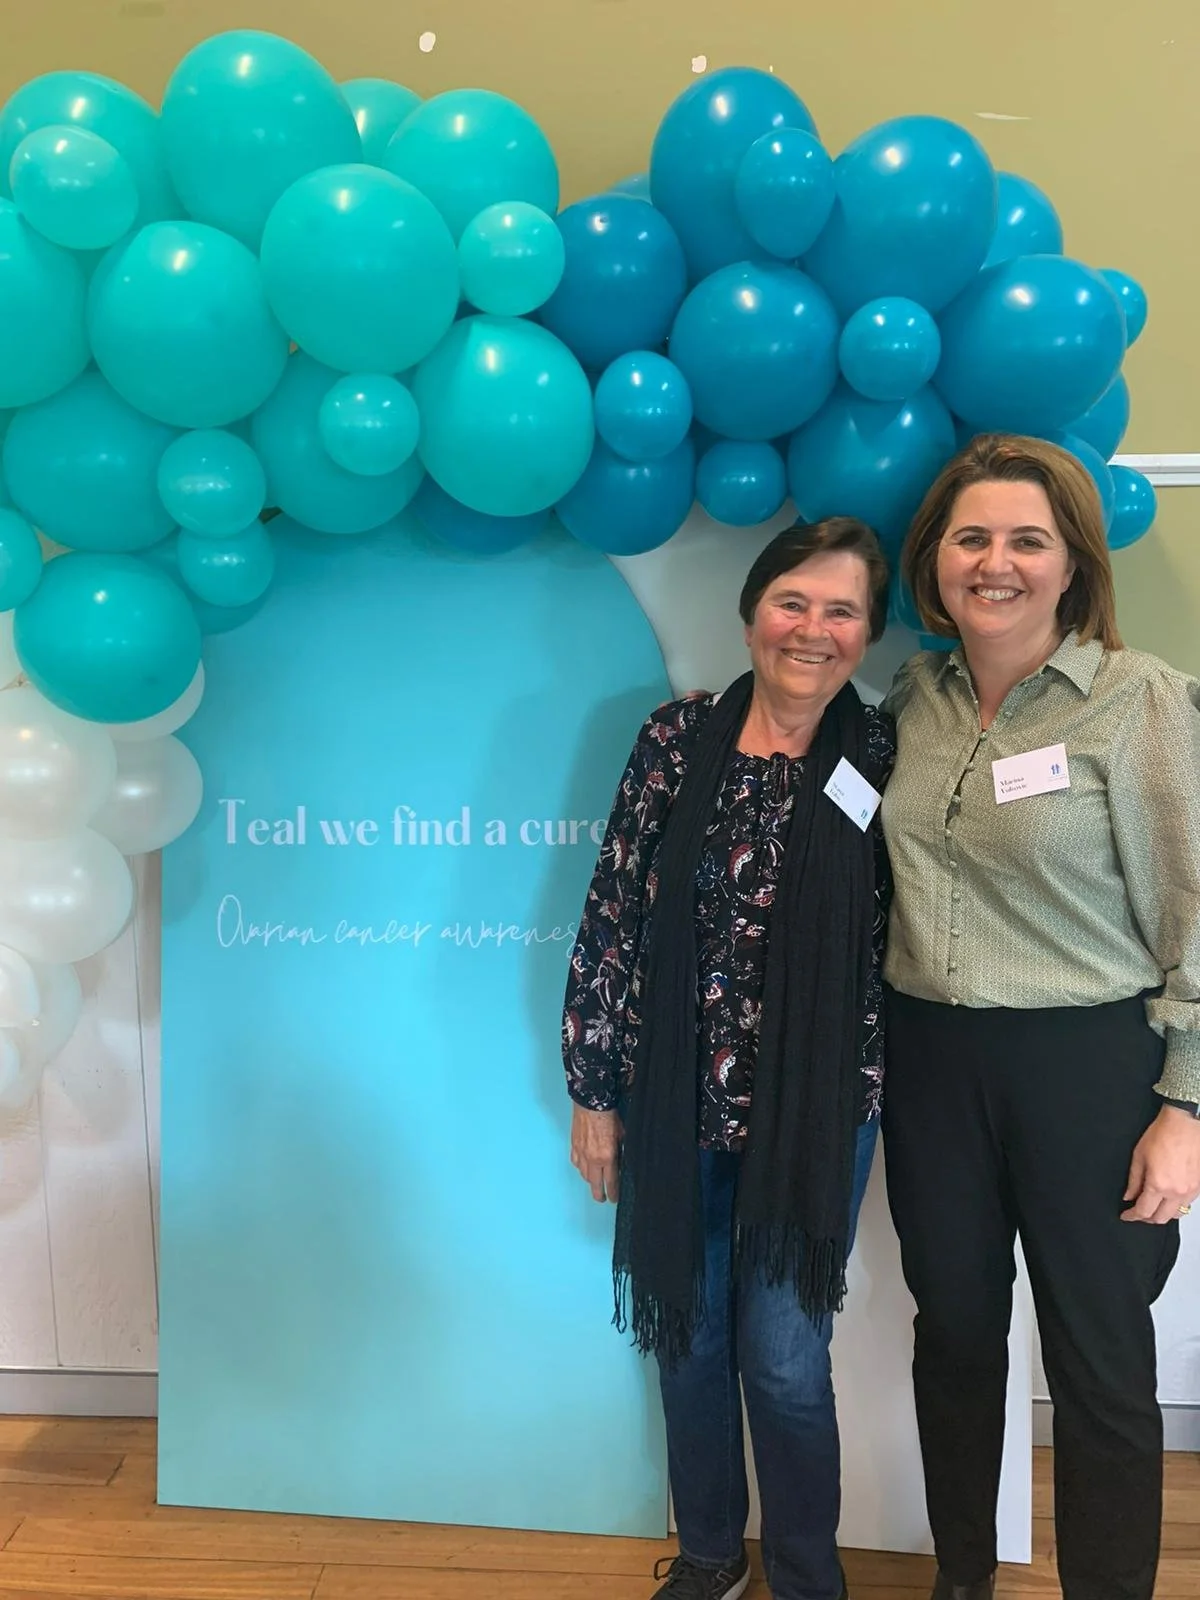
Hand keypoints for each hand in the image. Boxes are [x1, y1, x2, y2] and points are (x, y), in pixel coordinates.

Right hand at [570, 1104, 621, 1202]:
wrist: (590, 1103)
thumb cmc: (609, 1117)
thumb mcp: (622, 1136)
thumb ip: (621, 1152)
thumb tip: (621, 1163)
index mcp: (607, 1157)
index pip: (611, 1182)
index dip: (613, 1193)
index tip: (614, 1199)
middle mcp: (593, 1159)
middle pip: (594, 1184)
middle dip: (599, 1194)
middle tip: (602, 1198)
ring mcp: (581, 1154)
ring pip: (584, 1175)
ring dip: (590, 1180)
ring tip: (595, 1182)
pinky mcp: (573, 1147)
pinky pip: (576, 1164)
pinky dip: (581, 1168)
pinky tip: (585, 1168)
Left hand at [1122, 1106, 1199, 1224]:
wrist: (1184, 1124)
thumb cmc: (1163, 1134)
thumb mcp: (1139, 1156)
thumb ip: (1133, 1180)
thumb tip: (1129, 1196)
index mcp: (1159, 1185)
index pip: (1144, 1211)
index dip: (1132, 1216)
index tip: (1126, 1215)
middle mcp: (1177, 1192)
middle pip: (1161, 1219)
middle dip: (1147, 1218)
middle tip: (1138, 1211)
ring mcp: (1191, 1190)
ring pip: (1176, 1214)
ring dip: (1163, 1213)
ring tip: (1153, 1205)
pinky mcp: (1199, 1186)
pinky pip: (1187, 1204)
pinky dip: (1176, 1205)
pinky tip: (1168, 1197)